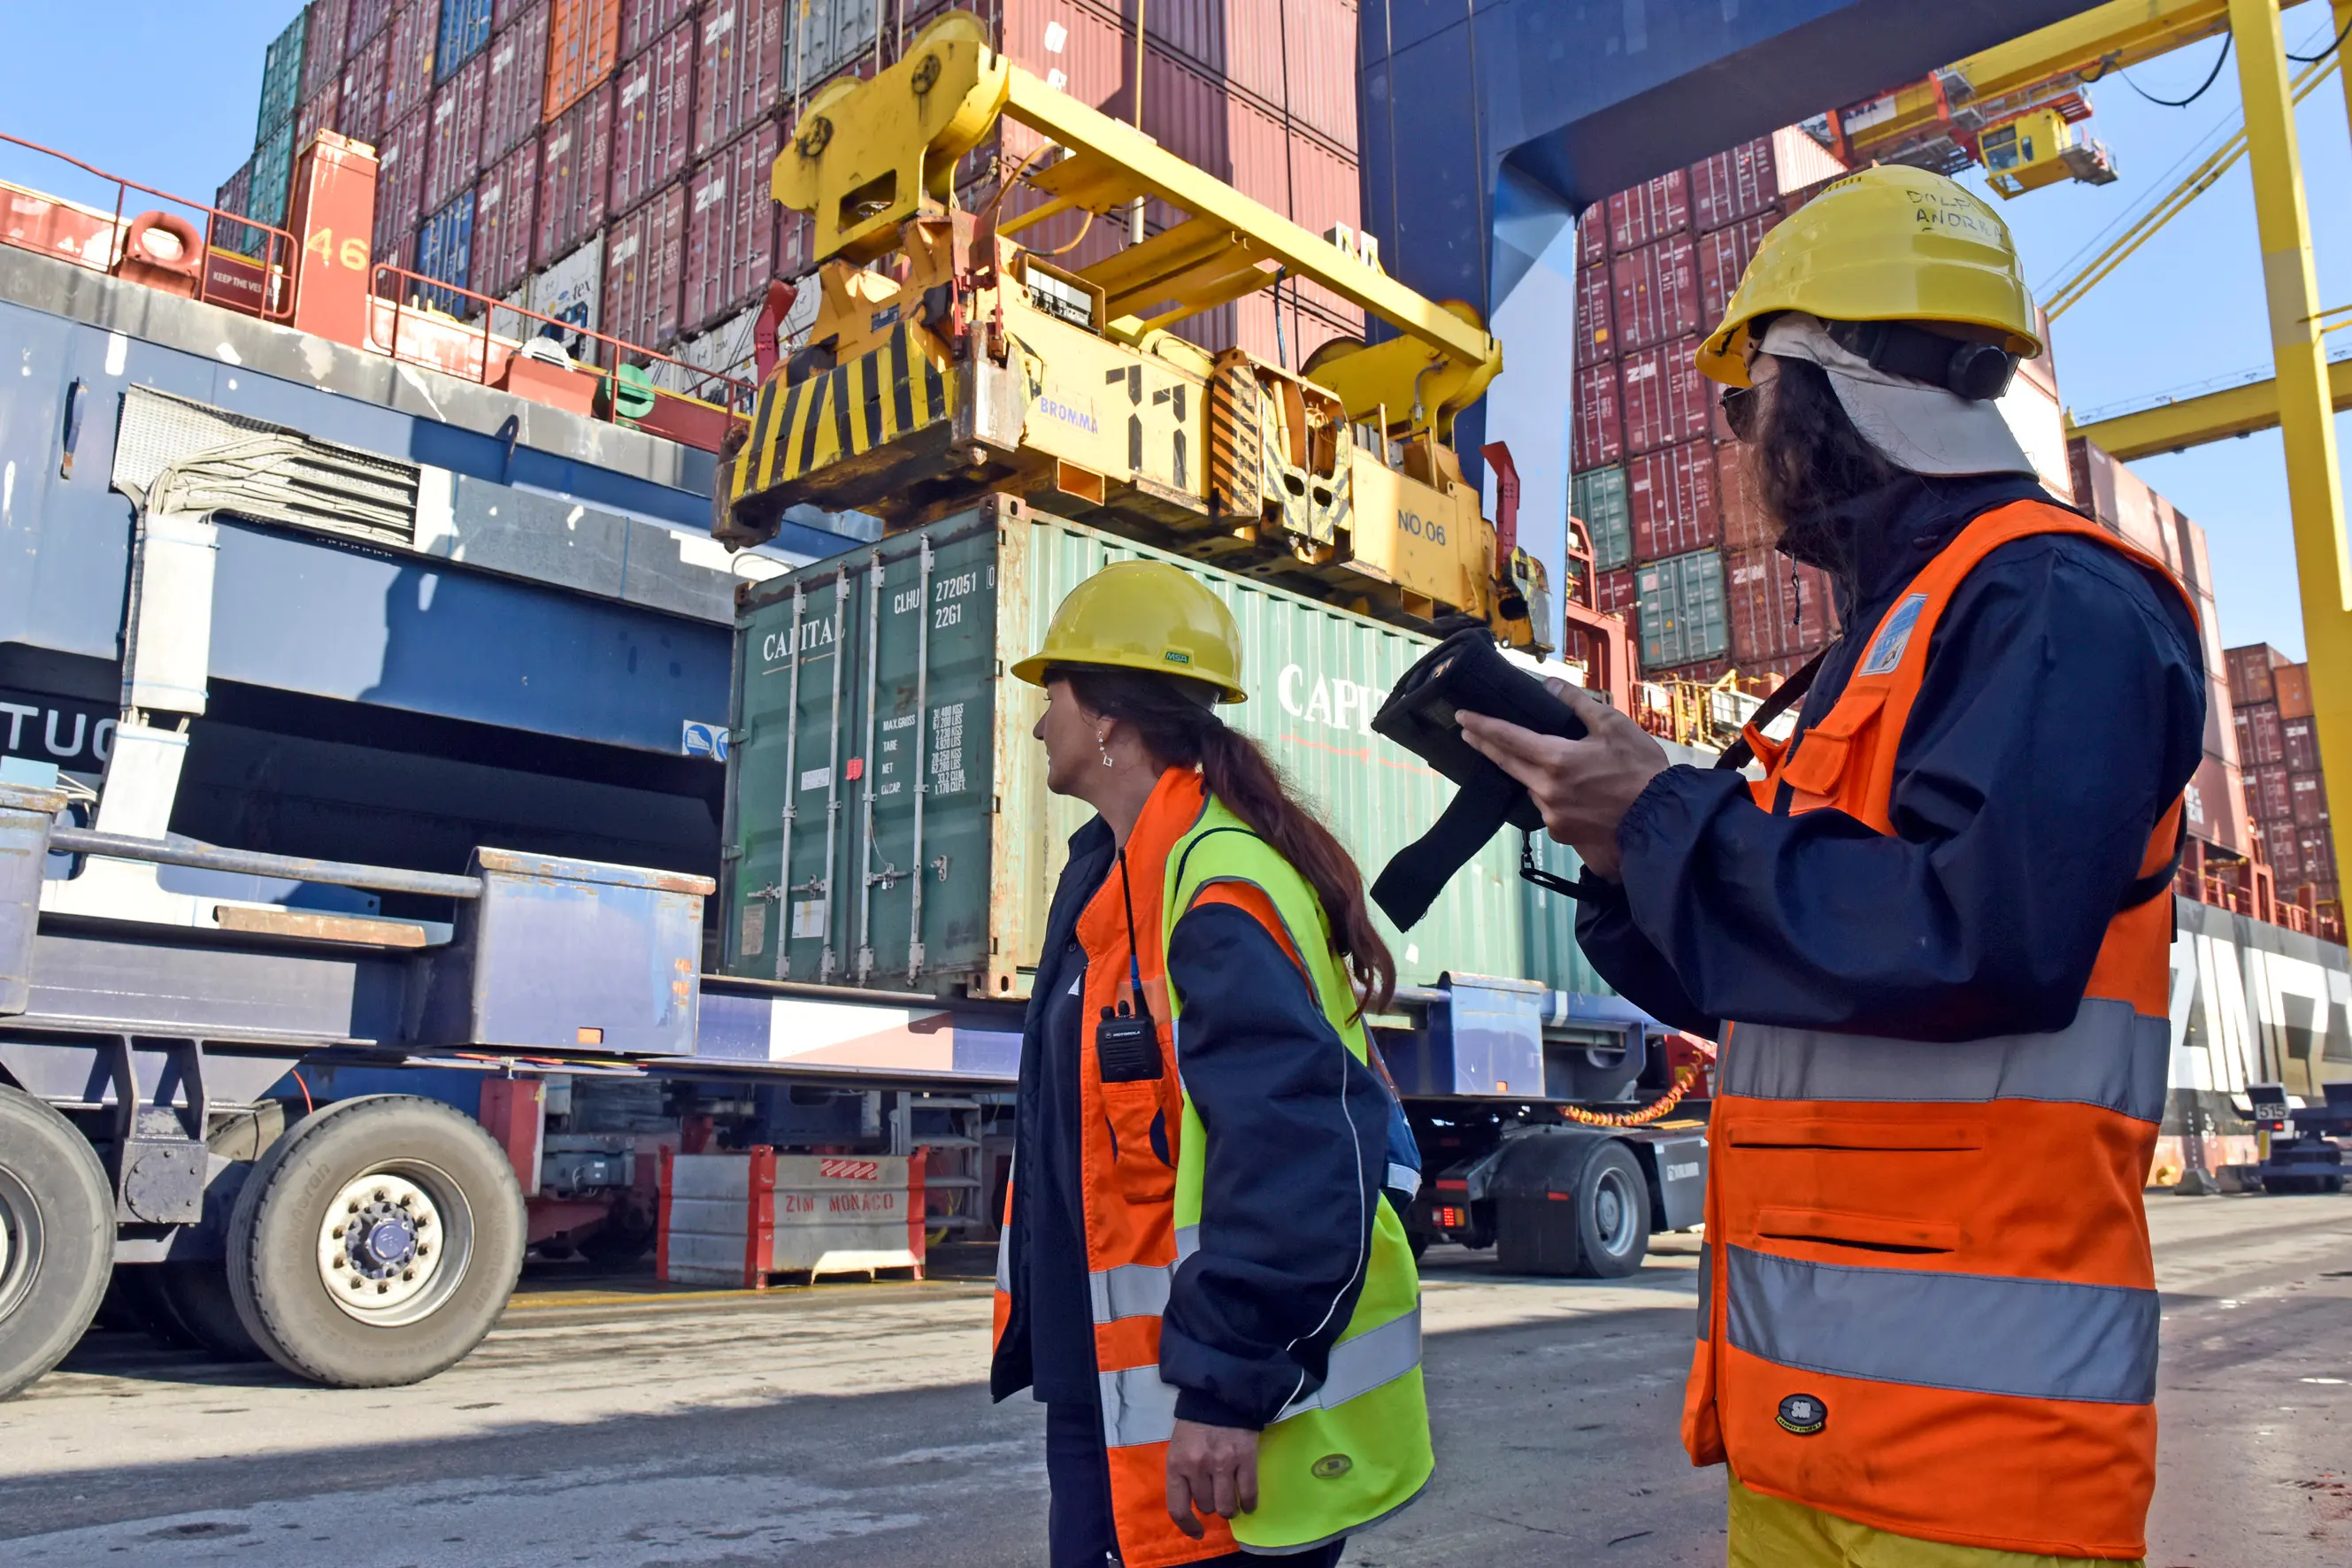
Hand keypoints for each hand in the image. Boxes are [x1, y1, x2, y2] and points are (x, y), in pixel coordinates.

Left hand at [1165, 1418, 1258, 1537]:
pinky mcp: (1245, 1459)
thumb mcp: (1178, 1448)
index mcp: (1177, 1464)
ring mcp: (1223, 1464)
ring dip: (1229, 1508)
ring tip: (1231, 1501)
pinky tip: (1249, 1504)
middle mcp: (1198, 1467)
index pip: (1178, 1508)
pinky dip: (1249, 1504)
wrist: (1221, 1395)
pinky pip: (1249, 1493)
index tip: (1198, 1532)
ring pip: (1226, 1506)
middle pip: (1206, 1507)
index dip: (1188, 1526)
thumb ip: (1182, 1473)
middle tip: (1216, 1495)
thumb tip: (1193, 1503)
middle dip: (1211, 1505)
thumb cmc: (1196, 1424)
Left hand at [1458, 680, 1670, 881]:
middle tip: (1469, 733)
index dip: (1482, 726)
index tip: (1461, 717)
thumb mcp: (1614, 726)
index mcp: (1556, 760)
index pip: (1507, 738)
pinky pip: (1546, 808)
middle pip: (1507, 764)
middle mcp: (1546, 790)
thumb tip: (1551, 686)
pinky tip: (1562, 790)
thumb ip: (1578, 704)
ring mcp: (1552, 816)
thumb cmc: (1642, 771)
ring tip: (1532, 759)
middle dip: (1486, 746)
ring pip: (1529, 787)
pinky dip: (1548, 794)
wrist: (1661, 821)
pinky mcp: (1562, 834)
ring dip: (1525, 772)